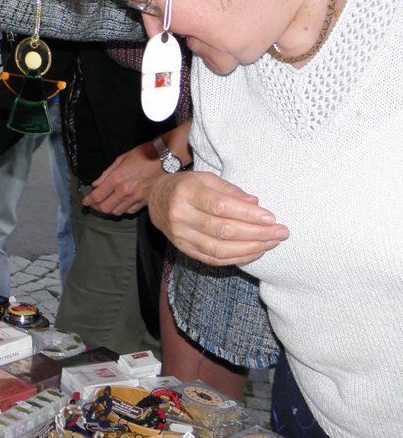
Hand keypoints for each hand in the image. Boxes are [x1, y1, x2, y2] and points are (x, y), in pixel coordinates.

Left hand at [83, 140, 161, 215]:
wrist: (166, 158)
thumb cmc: (143, 154)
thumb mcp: (121, 159)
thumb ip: (106, 174)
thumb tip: (95, 185)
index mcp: (116, 179)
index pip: (97, 196)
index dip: (89, 201)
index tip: (85, 202)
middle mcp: (124, 191)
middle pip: (105, 208)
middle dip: (97, 207)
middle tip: (94, 204)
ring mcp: (136, 198)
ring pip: (117, 212)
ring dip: (110, 209)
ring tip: (107, 204)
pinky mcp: (145, 201)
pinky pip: (130, 211)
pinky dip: (123, 210)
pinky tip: (121, 204)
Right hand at [148, 171, 289, 266]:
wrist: (157, 201)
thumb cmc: (187, 186)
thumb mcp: (206, 178)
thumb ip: (230, 190)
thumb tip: (255, 203)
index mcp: (186, 192)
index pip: (220, 206)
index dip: (247, 214)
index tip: (270, 217)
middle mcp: (180, 216)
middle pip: (223, 230)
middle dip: (256, 233)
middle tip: (280, 232)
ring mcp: (181, 235)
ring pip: (219, 249)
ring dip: (250, 248)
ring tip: (271, 243)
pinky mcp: (184, 249)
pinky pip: (214, 259)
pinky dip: (237, 258)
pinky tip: (255, 252)